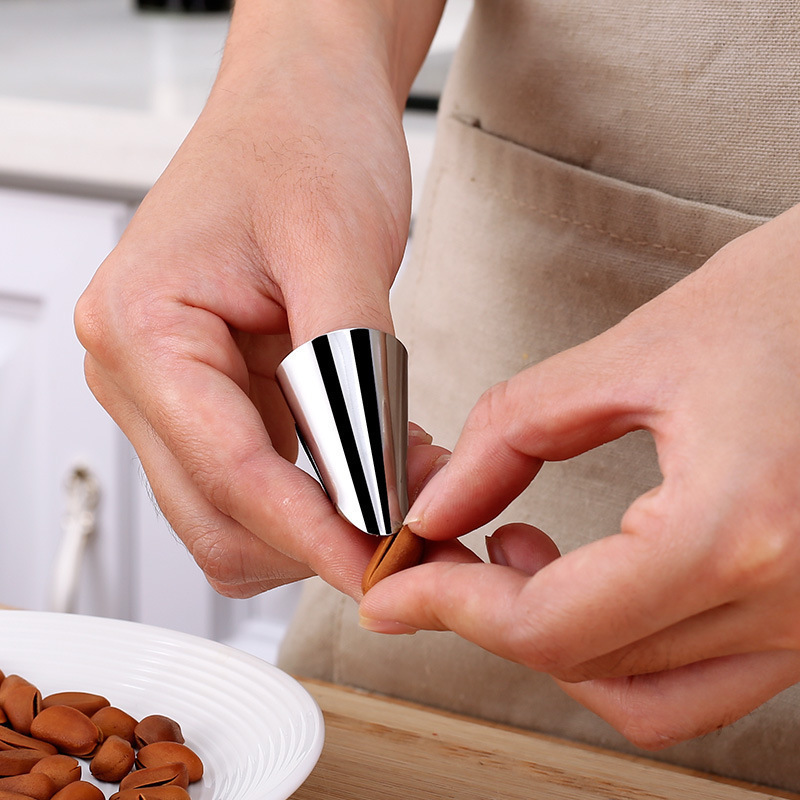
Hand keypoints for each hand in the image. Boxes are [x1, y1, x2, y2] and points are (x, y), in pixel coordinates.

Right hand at [74, 1, 443, 598]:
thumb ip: (353, 382)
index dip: (315, 533)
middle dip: (315, 541)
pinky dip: (324, 489)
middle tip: (408, 540)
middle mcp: (138, 371)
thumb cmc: (304, 141)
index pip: (229, 473)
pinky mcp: (213, 395)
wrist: (300, 101)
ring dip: (322, 519)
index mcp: (143, 329)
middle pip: (217, 519)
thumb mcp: (339, 251)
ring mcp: (170, 390)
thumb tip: (374, 493)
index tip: (382, 566)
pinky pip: (262, 476)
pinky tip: (381, 461)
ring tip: (404, 490)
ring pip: (236, 513)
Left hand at [359, 203, 799, 746]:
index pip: (552, 624)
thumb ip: (514, 434)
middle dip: (487, 615)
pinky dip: (623, 647)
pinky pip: (700, 678)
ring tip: (512, 554)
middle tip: (441, 552)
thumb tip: (439, 510)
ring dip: (556, 641)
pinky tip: (590, 573)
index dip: (448, 606)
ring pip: (643, 695)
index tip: (390, 589)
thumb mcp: (634, 354)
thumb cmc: (791, 301)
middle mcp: (791, 603)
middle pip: (587, 662)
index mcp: (739, 531)